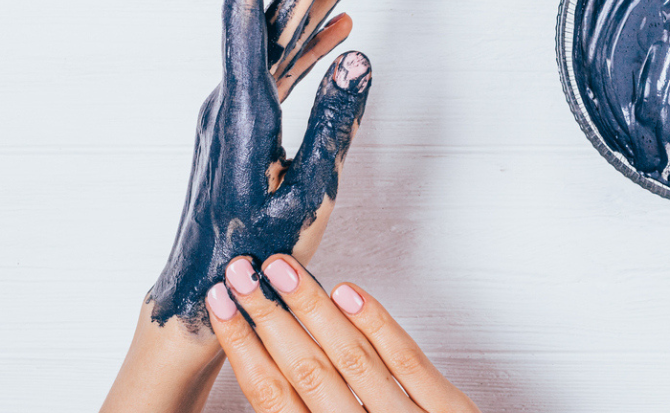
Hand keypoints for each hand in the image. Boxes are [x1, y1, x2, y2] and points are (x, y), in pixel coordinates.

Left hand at [147, 0, 371, 329]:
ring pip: (279, 37)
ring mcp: (235, 110)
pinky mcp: (244, 124)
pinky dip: (309, 43)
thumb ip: (335, 125)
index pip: (245, 16)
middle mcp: (231, 100)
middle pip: (272, 13)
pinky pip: (279, 68)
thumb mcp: (306, 196)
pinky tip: (337, 27)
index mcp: (241, 113)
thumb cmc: (252, 256)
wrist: (205, 290)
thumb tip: (359, 59)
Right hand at [207, 255, 480, 412]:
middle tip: (241, 274)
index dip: (243, 348)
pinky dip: (376, 324)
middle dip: (268, 318)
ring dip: (312, 309)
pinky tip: (347, 293)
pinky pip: (408, 361)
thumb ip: (301, 412)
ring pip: (352, 359)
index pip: (272, 397)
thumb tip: (262, 366)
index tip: (220, 308)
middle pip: (306, 371)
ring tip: (282, 271)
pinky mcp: (450, 411)